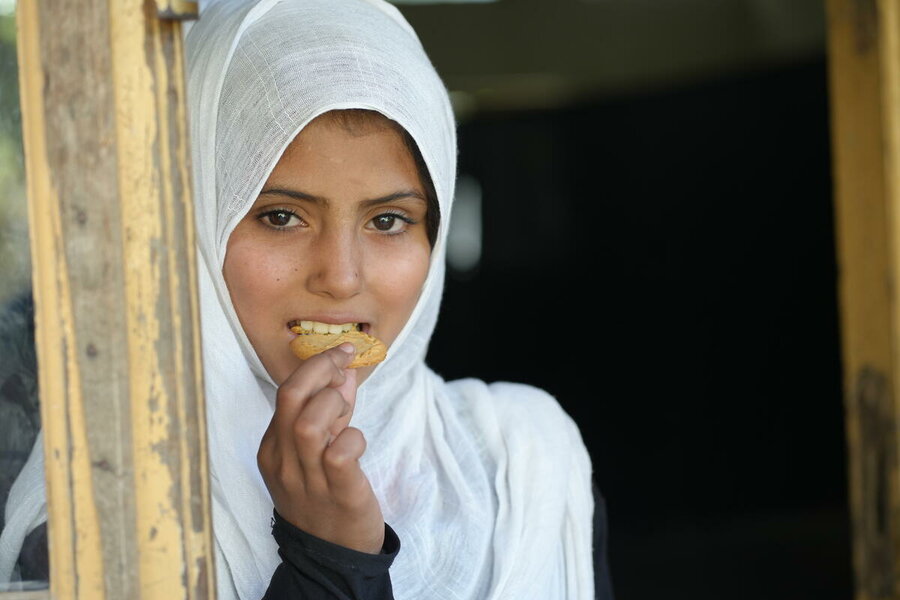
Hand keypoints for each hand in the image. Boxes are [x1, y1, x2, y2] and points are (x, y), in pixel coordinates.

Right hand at [257, 344, 384, 552]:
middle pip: (290, 398)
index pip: (284, 392)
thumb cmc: (324, 493)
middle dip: (320, 368)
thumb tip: (345, 371)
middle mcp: (284, 462)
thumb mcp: (317, 449)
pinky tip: (358, 442)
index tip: (342, 353)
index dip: (315, 365)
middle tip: (346, 363)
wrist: (332, 554)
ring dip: (334, 405)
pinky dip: (354, 437)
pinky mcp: (339, 493)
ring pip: (310, 424)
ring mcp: (308, 479)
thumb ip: (332, 410)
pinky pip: (340, 454)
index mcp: (273, 448)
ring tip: (348, 412)